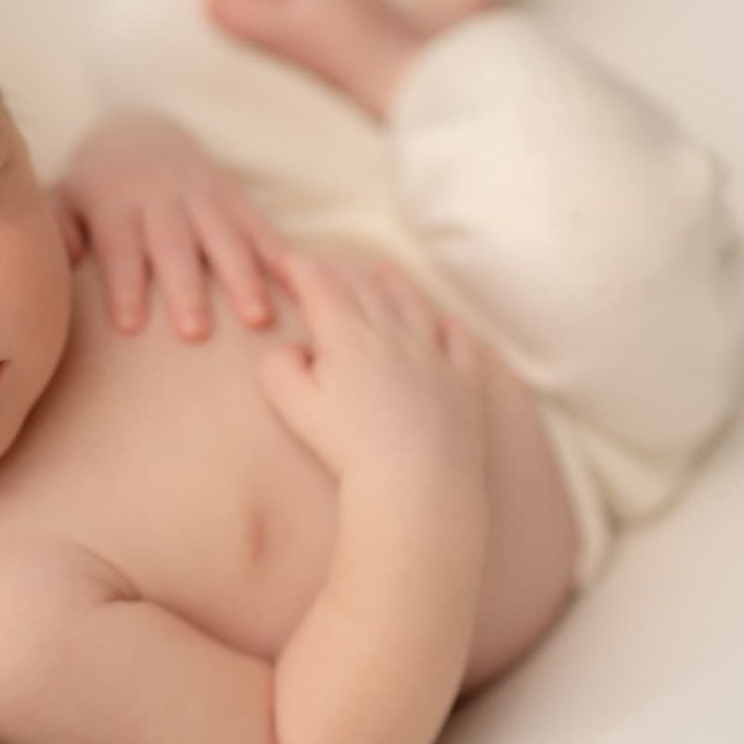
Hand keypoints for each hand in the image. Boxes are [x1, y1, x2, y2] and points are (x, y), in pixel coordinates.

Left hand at [51, 112, 289, 338]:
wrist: (139, 133)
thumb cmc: (94, 189)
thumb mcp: (65, 198)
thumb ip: (61, 227)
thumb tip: (68, 257)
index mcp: (116, 202)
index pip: (120, 246)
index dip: (124, 284)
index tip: (130, 325)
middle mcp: (161, 198)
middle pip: (175, 245)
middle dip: (186, 287)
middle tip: (194, 333)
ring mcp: (203, 195)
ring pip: (225, 236)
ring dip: (243, 277)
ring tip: (257, 319)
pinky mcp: (234, 196)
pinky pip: (260, 226)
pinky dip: (280, 254)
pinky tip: (301, 283)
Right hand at [254, 251, 488, 485]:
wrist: (415, 485)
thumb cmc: (348, 450)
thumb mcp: (294, 407)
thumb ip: (279, 367)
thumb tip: (291, 347)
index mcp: (348, 336)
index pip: (319, 285)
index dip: (297, 267)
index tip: (282, 259)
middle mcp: (394, 334)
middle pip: (365, 288)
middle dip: (339, 271)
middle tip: (323, 267)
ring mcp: (434, 356)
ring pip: (413, 305)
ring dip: (394, 284)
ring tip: (382, 272)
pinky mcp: (464, 383)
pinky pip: (460, 341)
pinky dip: (450, 326)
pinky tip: (446, 323)